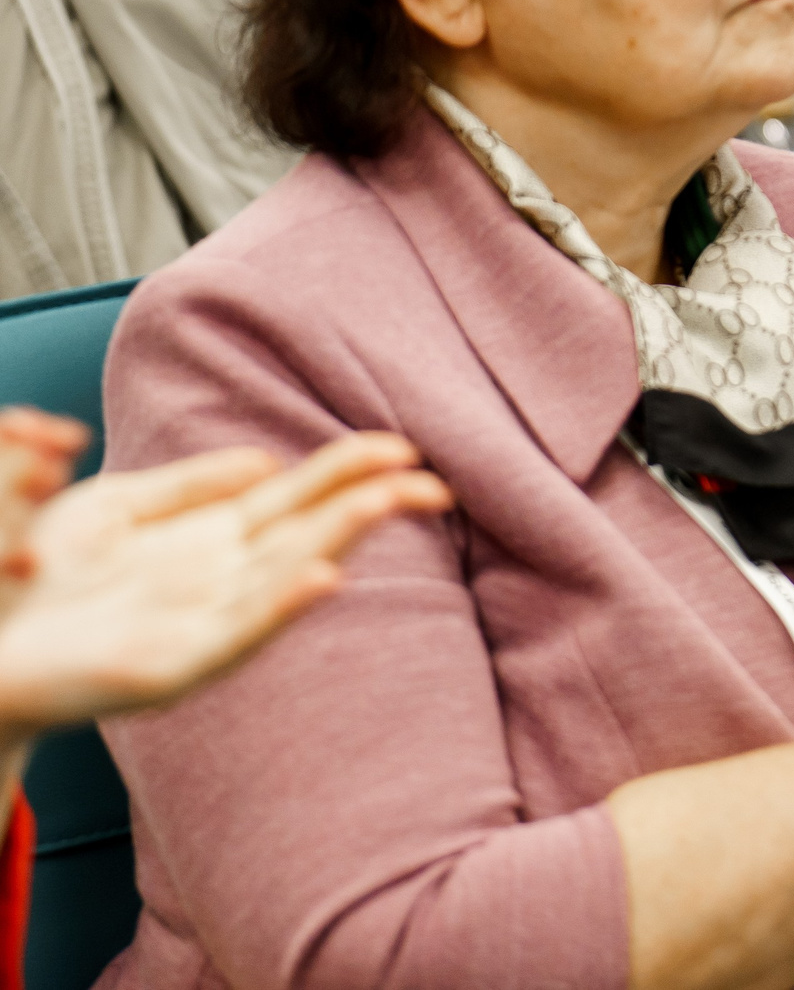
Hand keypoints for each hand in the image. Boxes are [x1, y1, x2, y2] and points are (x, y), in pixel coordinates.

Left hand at [0, 427, 450, 744]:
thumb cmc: (40, 582)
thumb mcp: (117, 508)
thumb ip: (192, 485)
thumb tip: (270, 460)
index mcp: (213, 540)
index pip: (301, 497)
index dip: (350, 469)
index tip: (404, 447)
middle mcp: (221, 580)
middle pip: (313, 531)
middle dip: (373, 504)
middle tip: (435, 483)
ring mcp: (202, 624)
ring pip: (288, 573)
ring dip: (341, 538)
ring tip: (386, 503)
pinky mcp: (172, 664)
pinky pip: (241, 632)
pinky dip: (285, 605)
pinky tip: (325, 577)